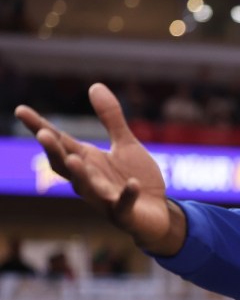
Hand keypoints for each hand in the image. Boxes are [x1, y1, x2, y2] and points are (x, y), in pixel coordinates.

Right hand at [14, 83, 185, 254]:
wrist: (158, 213)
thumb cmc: (136, 177)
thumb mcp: (125, 144)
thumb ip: (111, 119)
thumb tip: (94, 85)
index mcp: (87, 160)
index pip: (60, 142)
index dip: (40, 127)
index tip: (21, 109)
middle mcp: (89, 180)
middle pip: (65, 165)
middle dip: (54, 151)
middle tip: (43, 134)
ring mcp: (105, 199)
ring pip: (87, 188)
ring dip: (81, 175)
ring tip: (75, 159)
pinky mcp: (125, 214)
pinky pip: (123, 205)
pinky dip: (127, 195)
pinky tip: (133, 184)